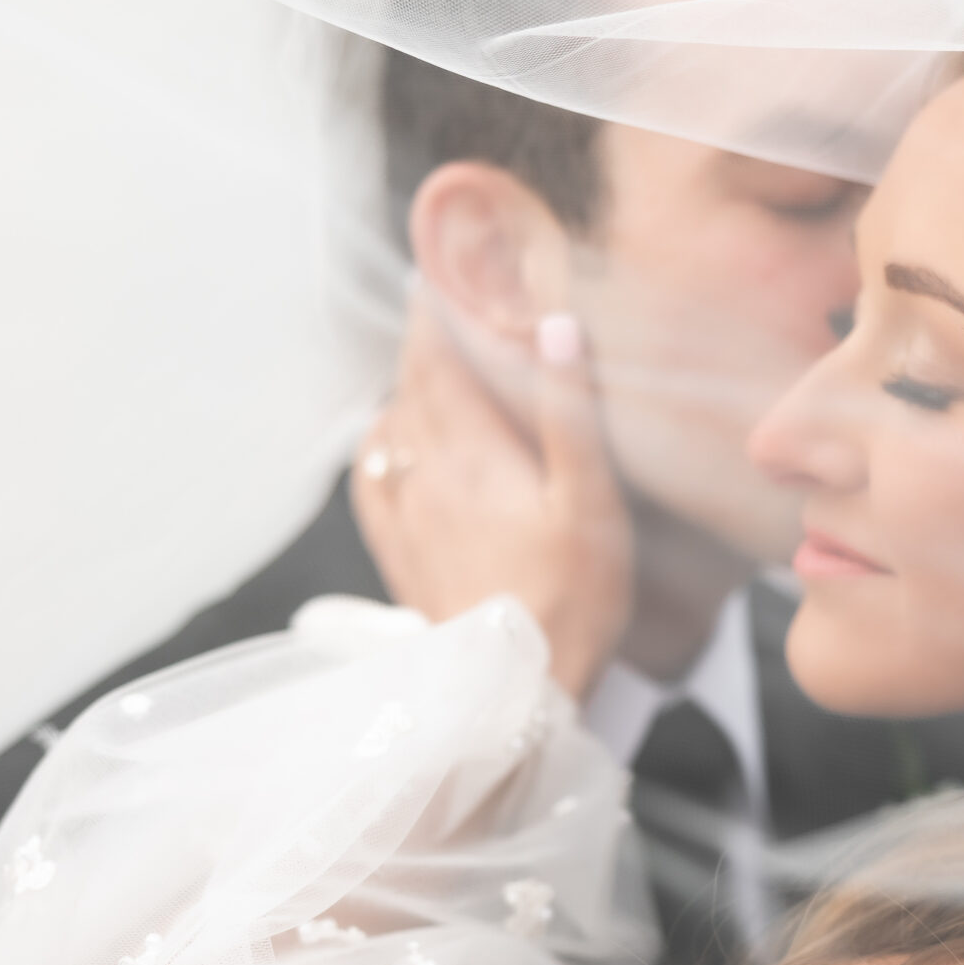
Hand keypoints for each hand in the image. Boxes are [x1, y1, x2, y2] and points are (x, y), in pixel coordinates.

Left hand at [353, 297, 632, 699]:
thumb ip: (570, 411)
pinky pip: (371, 481)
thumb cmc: (570, 600)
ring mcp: (406, 517)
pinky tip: (394, 440)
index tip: (444, 271)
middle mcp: (425, 476)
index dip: (438, 309)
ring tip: (433, 369)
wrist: (511, 693)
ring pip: (391, 428)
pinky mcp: (401, 555)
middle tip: (444, 305)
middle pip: (412, 386)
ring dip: (407, 390)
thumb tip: (556, 326)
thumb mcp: (591, 503)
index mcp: (471, 454)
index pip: (439, 357)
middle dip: (425, 341)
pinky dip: (380, 444)